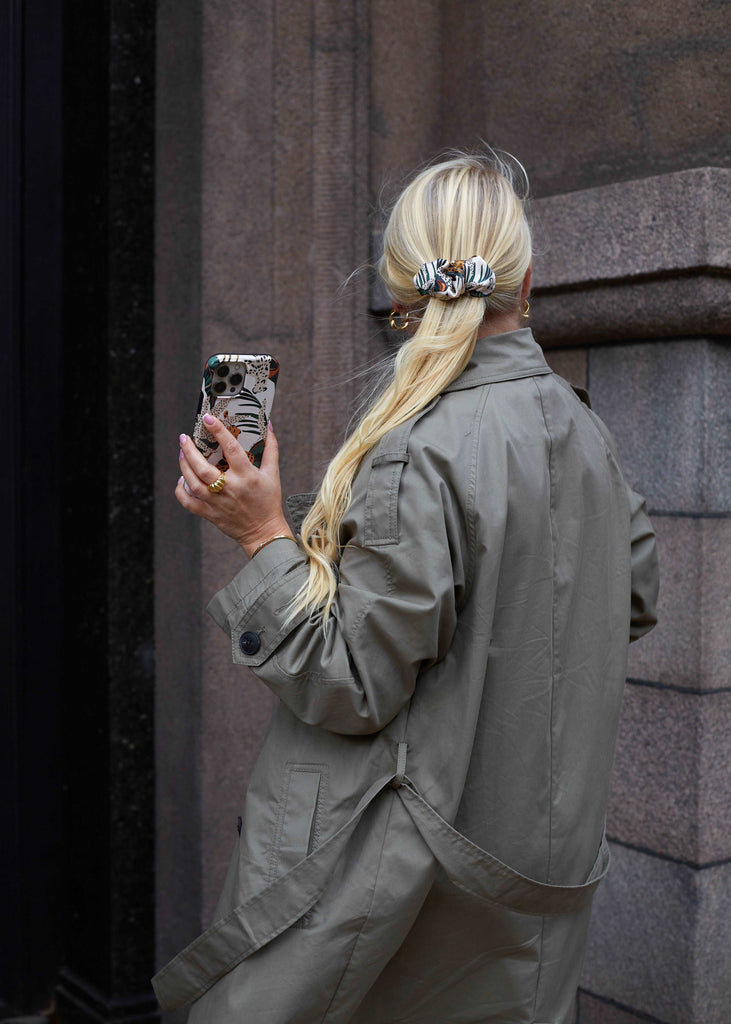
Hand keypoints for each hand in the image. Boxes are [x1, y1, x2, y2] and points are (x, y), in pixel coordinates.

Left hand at [175, 416, 293, 557]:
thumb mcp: (272, 474)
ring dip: (184, 466)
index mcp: (247, 476)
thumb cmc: (268, 501)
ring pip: (193, 483)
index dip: (218, 431)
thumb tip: (269, 426)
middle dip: (190, 450)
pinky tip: (182, 479)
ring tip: (182, 453)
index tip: (208, 419)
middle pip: (203, 468)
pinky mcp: (209, 514)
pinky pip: (188, 502)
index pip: (231, 448)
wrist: (264, 532)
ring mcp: (218, 502)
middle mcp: (230, 489)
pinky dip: (181, 490)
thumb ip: (270, 449)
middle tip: (184, 437)